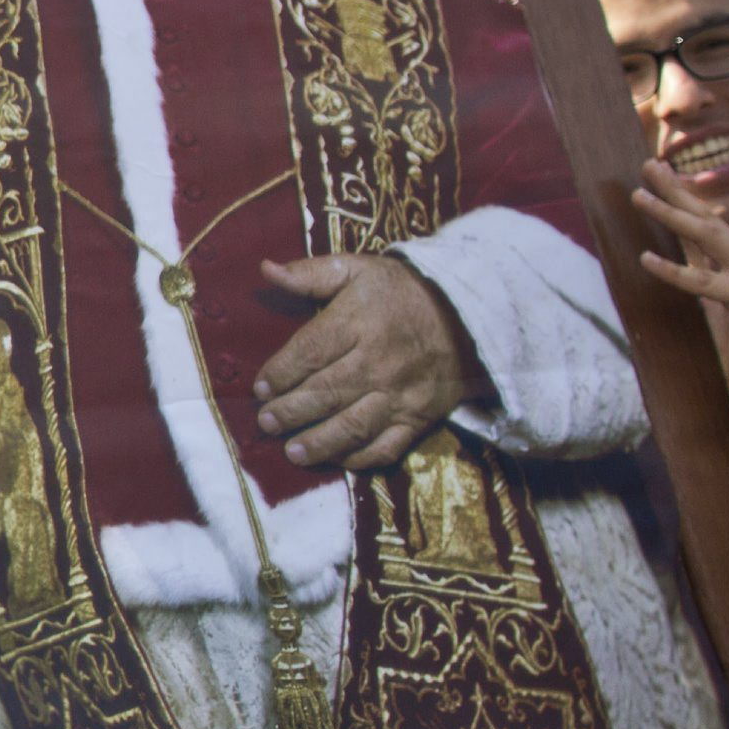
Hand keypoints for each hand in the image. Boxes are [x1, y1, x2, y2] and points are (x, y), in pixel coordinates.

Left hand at [252, 253, 480, 468]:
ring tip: (291, 452)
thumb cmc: (402, 291)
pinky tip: (337, 459)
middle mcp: (379, 361)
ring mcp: (401, 394)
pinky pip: (387, 446)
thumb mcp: (357, 269)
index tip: (260, 388)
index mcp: (359, 321)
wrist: (469, 313)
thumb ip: (309, 273)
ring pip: (353, 426)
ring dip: (318, 443)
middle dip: (290, 412)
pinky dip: (360, 458)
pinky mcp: (420, 418)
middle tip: (266, 423)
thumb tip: (265, 269)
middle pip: (326, 393)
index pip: (310, 352)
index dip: (280, 373)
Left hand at [627, 161, 728, 401]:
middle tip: (648, 164)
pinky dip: (673, 270)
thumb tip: (680, 263)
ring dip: (670, 214)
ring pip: (706, 236)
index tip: (660, 174)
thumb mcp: (720, 309)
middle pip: (707, 217)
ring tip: (640, 196)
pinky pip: (703, 281)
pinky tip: (647, 258)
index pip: (709, 222)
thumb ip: (705, 284)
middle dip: (676, 190)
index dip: (684, 197)